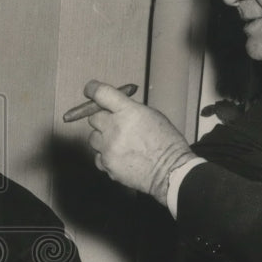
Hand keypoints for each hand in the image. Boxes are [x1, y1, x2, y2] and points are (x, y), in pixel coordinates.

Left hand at [83, 80, 195, 205]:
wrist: (171, 171)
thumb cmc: (167, 143)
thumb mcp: (152, 116)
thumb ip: (130, 110)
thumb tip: (113, 107)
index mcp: (128, 112)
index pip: (101, 94)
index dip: (93, 89)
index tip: (90, 90)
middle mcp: (114, 128)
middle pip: (93, 118)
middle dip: (102, 120)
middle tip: (115, 125)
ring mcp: (109, 148)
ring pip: (93, 138)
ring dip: (103, 139)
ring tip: (121, 144)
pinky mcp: (107, 165)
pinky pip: (98, 157)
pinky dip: (106, 156)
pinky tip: (121, 157)